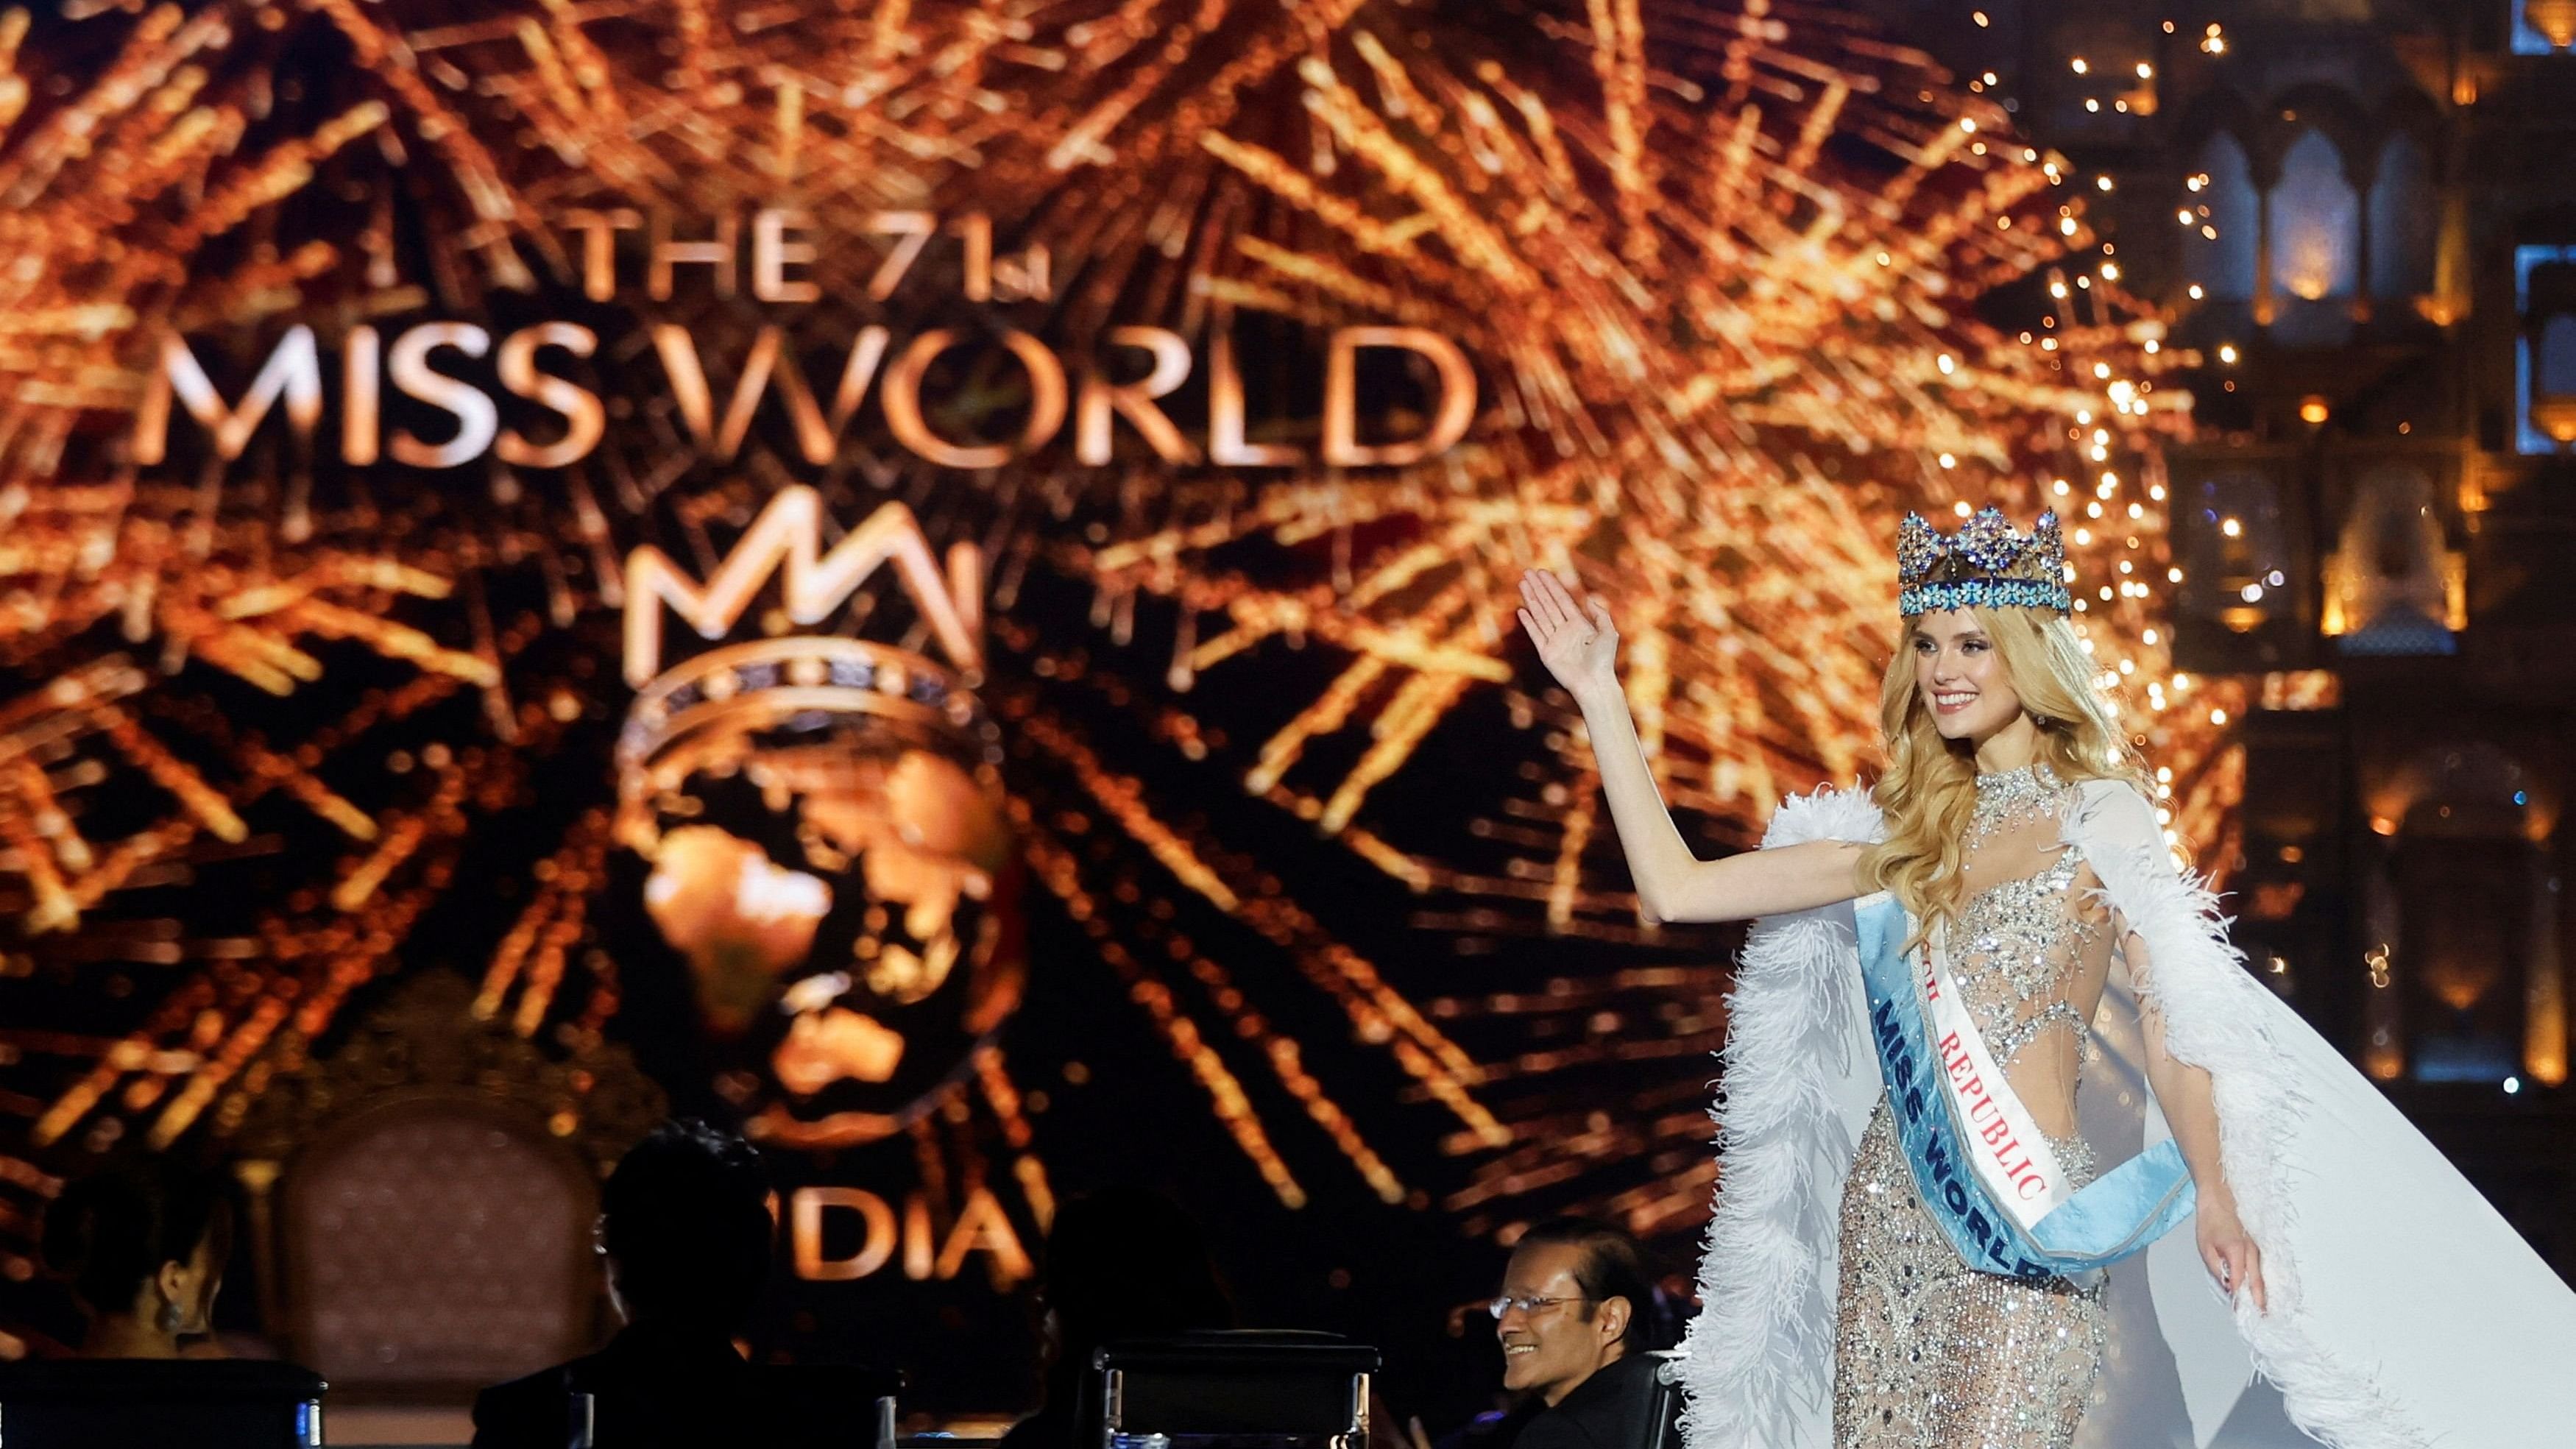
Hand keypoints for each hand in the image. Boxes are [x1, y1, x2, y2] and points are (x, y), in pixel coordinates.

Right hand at [1516, 568, 1618, 700]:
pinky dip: (1528, 622)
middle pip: (1548, 604)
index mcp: (1579, 624)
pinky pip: (1535, 634)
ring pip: (1540, 615)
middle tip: (1528, 572)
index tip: (1542, 573)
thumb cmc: (1605, 660)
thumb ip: (1601, 615)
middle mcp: (1565, 630)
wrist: (1594, 684)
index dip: (1552, 586)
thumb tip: (1589, 599)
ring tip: (1522, 584)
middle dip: (1538, 588)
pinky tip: (1522, 610)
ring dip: (1531, 599)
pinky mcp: (1546, 653)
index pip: (1562, 600)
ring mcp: (1554, 641)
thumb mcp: (1609, 633)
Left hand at [2195, 1184, 2266, 1313]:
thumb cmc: (2210, 1220)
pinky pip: (2263, 1269)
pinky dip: (2264, 1282)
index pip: (2240, 1282)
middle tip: (2260, 1320)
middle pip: (2257, 1283)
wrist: (2220, 1197)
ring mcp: (2258, 1249)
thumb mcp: (2205, 1246)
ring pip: (2263, 1277)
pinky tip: (2265, 1293)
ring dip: (2264, 1295)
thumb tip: (2226, 1287)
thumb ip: (2216, 1268)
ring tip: (2265, 1313)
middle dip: (2258, 1303)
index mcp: (2236, 1251)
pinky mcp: (2258, 1248)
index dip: (2241, 1299)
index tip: (2242, 1315)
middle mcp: (2252, 1252)